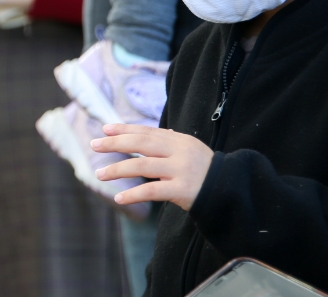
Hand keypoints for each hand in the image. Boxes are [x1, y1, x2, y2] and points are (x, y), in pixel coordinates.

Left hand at [92, 123, 213, 210]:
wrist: (233, 190)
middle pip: (141, 144)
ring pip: (143, 166)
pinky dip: (134, 195)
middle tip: (94, 145)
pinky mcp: (183, 190)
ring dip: (118, 169)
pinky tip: (119, 198)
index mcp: (179, 140)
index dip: (125, 129)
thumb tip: (148, 132)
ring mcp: (181, 171)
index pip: (147, 132)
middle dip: (115, 143)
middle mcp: (179, 152)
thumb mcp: (190, 150)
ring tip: (99, 174)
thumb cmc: (206, 170)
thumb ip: (170, 142)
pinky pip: (153, 191)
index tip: (105, 129)